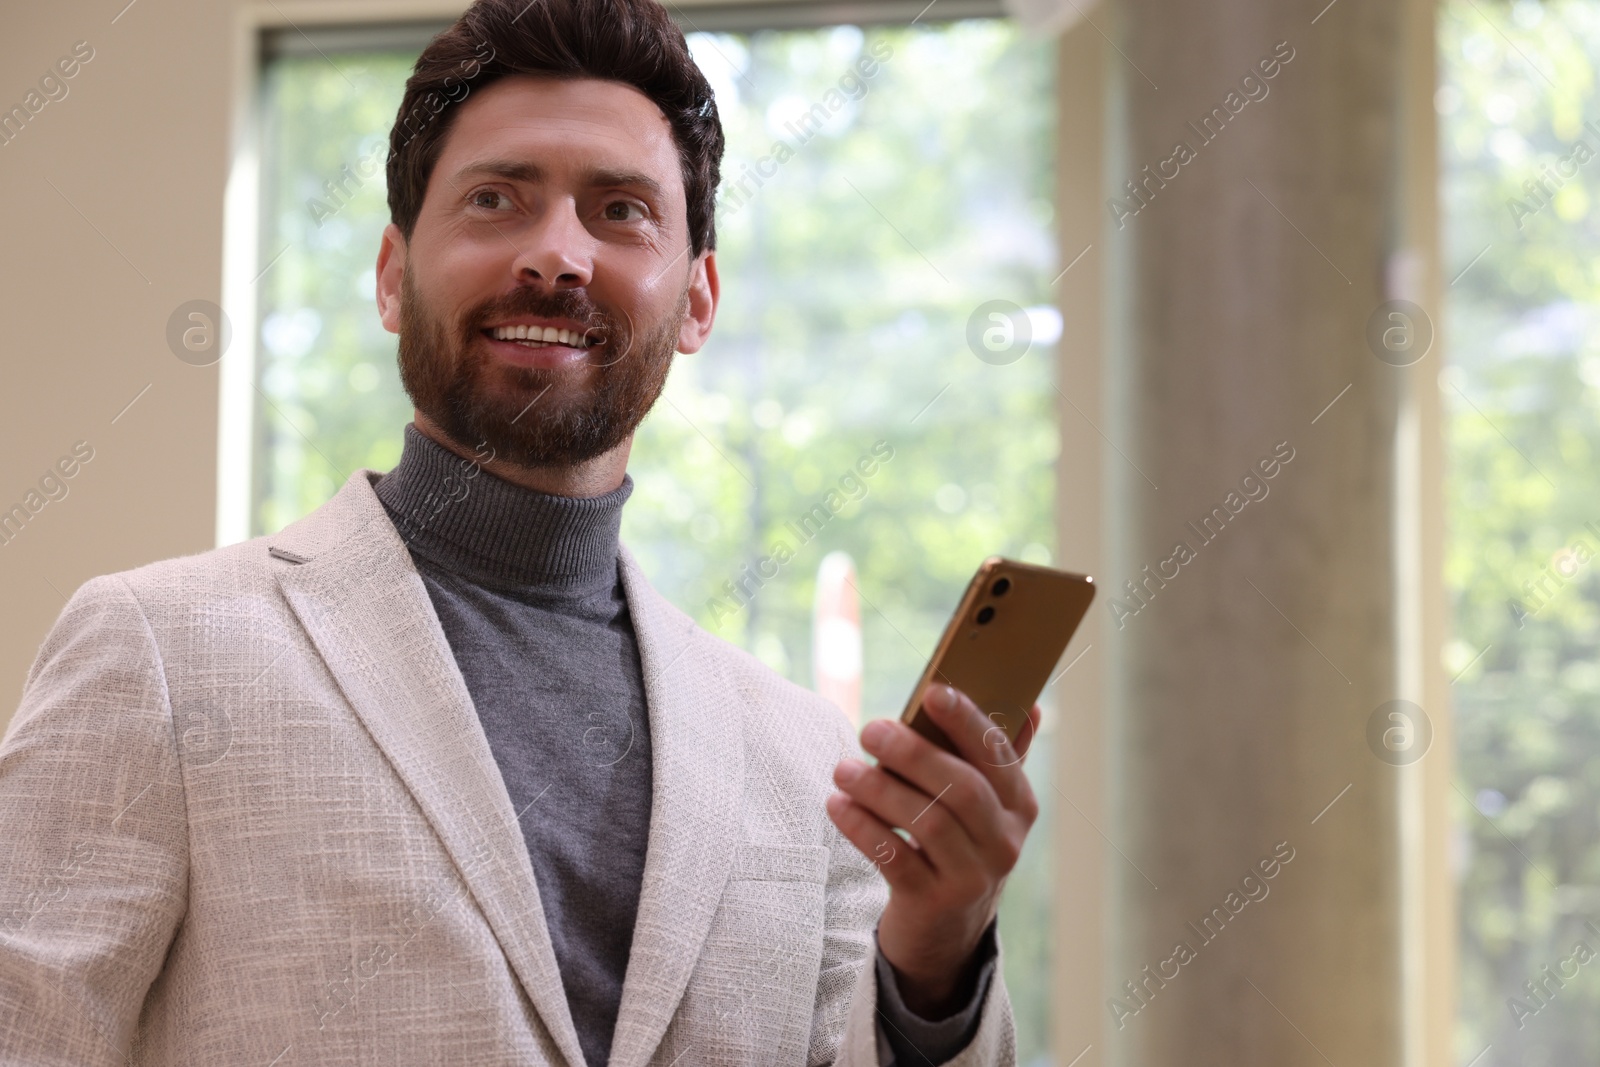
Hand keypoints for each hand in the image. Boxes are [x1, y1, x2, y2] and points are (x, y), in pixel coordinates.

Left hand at [824, 683, 1040, 1016]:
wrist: (947, 928)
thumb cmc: (958, 843)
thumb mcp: (984, 805)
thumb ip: (996, 756)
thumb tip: (1030, 703)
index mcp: (1018, 804)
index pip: (997, 754)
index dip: (967, 720)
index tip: (932, 692)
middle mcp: (1004, 841)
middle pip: (962, 788)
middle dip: (913, 754)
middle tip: (869, 730)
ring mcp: (973, 876)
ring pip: (928, 823)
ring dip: (880, 791)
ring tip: (842, 770)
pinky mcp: (935, 903)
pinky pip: (896, 859)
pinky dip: (864, 829)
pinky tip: (837, 806)